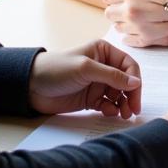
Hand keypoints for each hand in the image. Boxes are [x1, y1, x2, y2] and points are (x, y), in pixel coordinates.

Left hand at [28, 39, 142, 117]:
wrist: (31, 86)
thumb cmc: (57, 69)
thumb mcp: (86, 69)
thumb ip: (112, 76)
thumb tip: (135, 82)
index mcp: (104, 52)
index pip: (128, 65)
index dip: (134, 80)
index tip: (135, 96)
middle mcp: (103, 66)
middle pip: (126, 82)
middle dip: (131, 96)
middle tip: (133, 111)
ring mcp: (97, 83)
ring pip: (119, 95)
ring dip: (123, 104)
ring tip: (123, 115)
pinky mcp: (91, 98)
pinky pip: (108, 104)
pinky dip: (111, 109)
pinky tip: (109, 112)